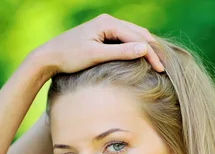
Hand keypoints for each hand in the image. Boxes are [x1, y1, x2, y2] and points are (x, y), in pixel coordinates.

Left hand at [33, 13, 164, 80]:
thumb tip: (144, 50)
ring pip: (133, 36)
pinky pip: (125, 40)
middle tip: (165, 67)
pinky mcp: (102, 36)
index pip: (137, 38)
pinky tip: (142, 60)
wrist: (49, 57)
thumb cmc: (70, 57)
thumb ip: (120, 53)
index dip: (151, 54)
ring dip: (146, 49)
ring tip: (158, 63)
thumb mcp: (96, 56)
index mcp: (108, 23)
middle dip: (152, 50)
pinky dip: (136, 49)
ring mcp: (105, 27)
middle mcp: (108, 21)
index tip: (161, 70)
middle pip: (138, 34)